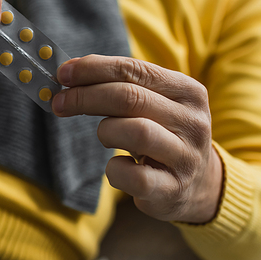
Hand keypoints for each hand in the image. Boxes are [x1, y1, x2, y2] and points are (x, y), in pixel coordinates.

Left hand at [52, 55, 222, 223]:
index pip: (135, 69)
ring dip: (106, 131)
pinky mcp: (172, 190)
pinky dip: (113, 169)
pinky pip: (131, 175)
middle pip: (129, 97)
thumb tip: (70, 73)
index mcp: (189, 91)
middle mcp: (193, 122)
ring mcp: (186, 158)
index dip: (93, 69)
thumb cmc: (163, 134)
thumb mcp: (154, 105)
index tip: (63, 73)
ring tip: (105, 136)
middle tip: (60, 102)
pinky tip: (118, 166)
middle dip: (86, 96)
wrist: (200, 185)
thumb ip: (122, 86)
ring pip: (135, 131)